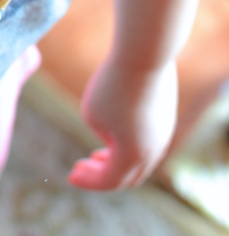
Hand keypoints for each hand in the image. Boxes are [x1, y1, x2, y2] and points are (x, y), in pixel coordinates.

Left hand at [68, 57, 177, 191]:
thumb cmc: (113, 84)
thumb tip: (113, 134)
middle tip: (82, 170)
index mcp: (133, 156)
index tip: (70, 176)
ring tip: (97, 156)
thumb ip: (101, 131)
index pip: (109, 180)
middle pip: (128, 177)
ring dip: (119, 162)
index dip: (88, 181)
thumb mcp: (92, 113)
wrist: (145, 54)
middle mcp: (154, 150)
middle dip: (103, 176)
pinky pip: (148, 141)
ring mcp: (164, 133)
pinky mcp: (166, 116)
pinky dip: (131, 146)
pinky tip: (115, 135)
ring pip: (141, 160)